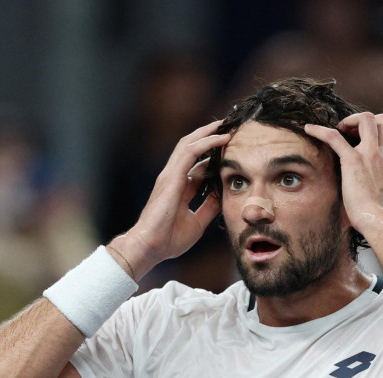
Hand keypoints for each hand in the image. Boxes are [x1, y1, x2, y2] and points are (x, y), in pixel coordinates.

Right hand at [111, 120, 230, 278]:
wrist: (150, 246)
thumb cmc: (169, 239)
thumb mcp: (197, 222)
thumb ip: (209, 207)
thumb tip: (223, 195)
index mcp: (179, 187)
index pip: (198, 165)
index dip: (214, 156)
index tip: (231, 150)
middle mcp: (174, 177)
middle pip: (192, 148)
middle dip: (209, 136)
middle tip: (230, 128)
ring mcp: (171, 175)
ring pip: (190, 143)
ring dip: (209, 133)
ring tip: (227, 125)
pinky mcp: (171, 176)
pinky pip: (191, 152)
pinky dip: (207, 143)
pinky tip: (222, 138)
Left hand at [304, 112, 382, 233]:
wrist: (380, 221)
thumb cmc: (381, 215)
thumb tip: (376, 187)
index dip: (377, 132)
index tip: (363, 141)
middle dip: (365, 121)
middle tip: (350, 132)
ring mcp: (370, 154)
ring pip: (365, 119)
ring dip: (350, 120)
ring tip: (338, 130)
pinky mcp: (353, 161)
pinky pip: (334, 137)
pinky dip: (320, 130)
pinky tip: (308, 129)